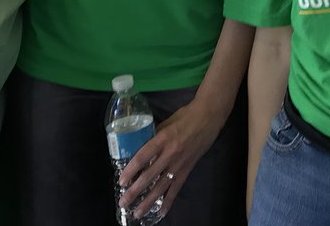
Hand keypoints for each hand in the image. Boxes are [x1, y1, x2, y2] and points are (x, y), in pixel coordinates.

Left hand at [118, 96, 227, 218]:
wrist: (208, 117)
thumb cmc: (185, 116)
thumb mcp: (165, 123)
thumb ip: (154, 137)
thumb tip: (142, 148)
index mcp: (162, 139)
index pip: (142, 157)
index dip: (130, 171)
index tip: (121, 182)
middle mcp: (170, 154)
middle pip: (149, 176)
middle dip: (134, 191)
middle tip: (123, 202)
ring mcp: (179, 164)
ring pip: (161, 186)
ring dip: (148, 201)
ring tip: (137, 213)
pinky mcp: (188, 170)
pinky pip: (176, 188)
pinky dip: (168, 201)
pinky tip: (161, 212)